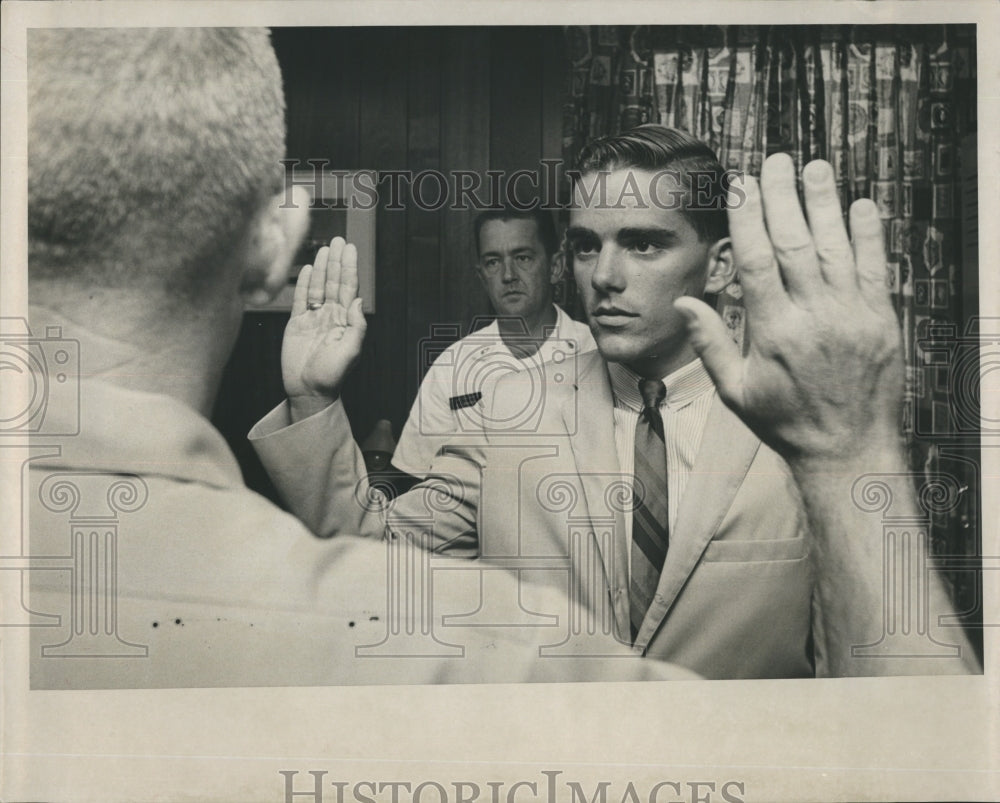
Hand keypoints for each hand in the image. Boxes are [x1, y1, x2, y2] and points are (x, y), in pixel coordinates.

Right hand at [281, 237, 366, 418]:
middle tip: (338, 240)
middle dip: (336, 261)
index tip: (350, 249)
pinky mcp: (297, 324)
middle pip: (334, 283)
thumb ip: (356, 326)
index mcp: (345, 321)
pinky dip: (304, 283)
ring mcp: (313, 319)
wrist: (308, 392)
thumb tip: (357, 301)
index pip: (349, 288)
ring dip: (321, 268)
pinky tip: (307, 269)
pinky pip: (301, 299)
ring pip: (318, 287)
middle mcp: (331, 317)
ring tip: (324, 249)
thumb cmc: (331, 377)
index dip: (349, 268)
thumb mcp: (350, 352)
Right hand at [675, 154, 903, 469]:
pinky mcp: (882, 320)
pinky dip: (870, 234)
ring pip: (836, 248)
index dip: (748, 218)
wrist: (845, 449)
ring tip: (814, 168)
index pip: (758, 260)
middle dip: (783, 197)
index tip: (740, 185)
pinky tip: (861, 205)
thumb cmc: (784, 421)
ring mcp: (852, 316)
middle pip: (795, 243)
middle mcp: (813, 318)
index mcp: (773, 333)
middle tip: (775, 160)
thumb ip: (709, 343)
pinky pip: (877, 268)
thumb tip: (684, 302)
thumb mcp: (734, 391)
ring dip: (824, 203)